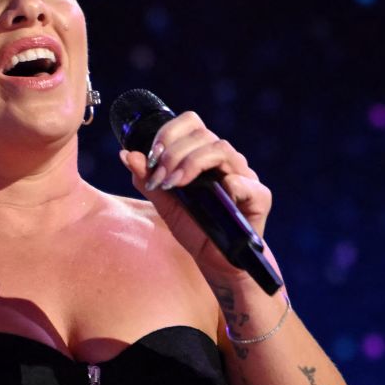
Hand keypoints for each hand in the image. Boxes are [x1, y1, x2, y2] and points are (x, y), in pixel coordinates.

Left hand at [119, 111, 273, 278]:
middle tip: (160, 178)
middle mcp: (226, 161)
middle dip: (173, 154)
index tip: (152, 156)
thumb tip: (125, 154)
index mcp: (204, 155)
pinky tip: (211, 196)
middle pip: (202, 134)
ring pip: (221, 149)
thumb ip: (146, 178)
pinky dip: (227, 184)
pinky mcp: (259, 197)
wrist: (216, 260)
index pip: (190, 124)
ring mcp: (244, 176)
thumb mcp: (164, 202)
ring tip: (174, 184)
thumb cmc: (194, 227)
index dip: (169, 133)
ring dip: (192, 163)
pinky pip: (245, 182)